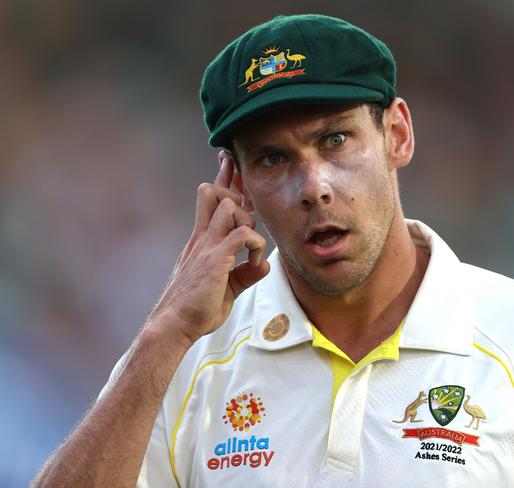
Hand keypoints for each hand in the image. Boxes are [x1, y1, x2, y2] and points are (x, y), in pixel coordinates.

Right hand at [147, 149, 269, 344]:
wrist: (173, 326)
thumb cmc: (195, 310)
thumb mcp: (225, 289)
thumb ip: (243, 275)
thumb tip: (263, 265)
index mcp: (201, 241)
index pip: (210, 201)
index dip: (221, 178)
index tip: (227, 159)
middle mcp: (202, 238)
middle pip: (215, 191)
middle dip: (235, 187)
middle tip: (246, 205)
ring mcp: (207, 246)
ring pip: (229, 205)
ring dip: (247, 217)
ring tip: (250, 243)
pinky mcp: (215, 259)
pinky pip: (243, 234)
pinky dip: (255, 243)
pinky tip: (253, 262)